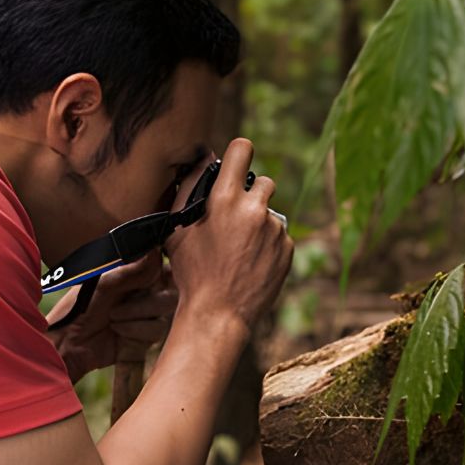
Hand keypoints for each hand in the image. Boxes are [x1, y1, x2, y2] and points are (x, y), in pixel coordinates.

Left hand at [45, 252, 176, 382]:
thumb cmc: (79, 306)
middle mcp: (145, 290)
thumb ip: (132, 269)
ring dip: (137, 312)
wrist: (68, 343)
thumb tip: (155, 250)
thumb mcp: (104, 283)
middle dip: (147, 296)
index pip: (163, 263)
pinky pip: (156, 329)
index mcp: (134, 272)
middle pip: (170, 287)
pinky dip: (136, 329)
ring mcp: (147, 313)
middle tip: (123, 299)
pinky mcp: (147, 335)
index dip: (163, 267)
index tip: (153, 273)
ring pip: (165, 308)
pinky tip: (117, 330)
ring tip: (112, 316)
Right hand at [164, 138, 292, 330]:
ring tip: (239, 249)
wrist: (218, 314)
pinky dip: (268, 244)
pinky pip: (279, 236)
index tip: (236, 164)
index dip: (238, 154)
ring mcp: (275, 230)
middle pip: (263, 181)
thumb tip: (203, 159)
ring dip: (258, 223)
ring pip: (270, 213)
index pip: (242, 149)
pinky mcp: (287, 249)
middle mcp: (255, 209)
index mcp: (224, 199)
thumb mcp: (177, 229)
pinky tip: (250, 262)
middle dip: (251, 194)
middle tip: (234, 218)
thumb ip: (188, 188)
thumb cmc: (192, 272)